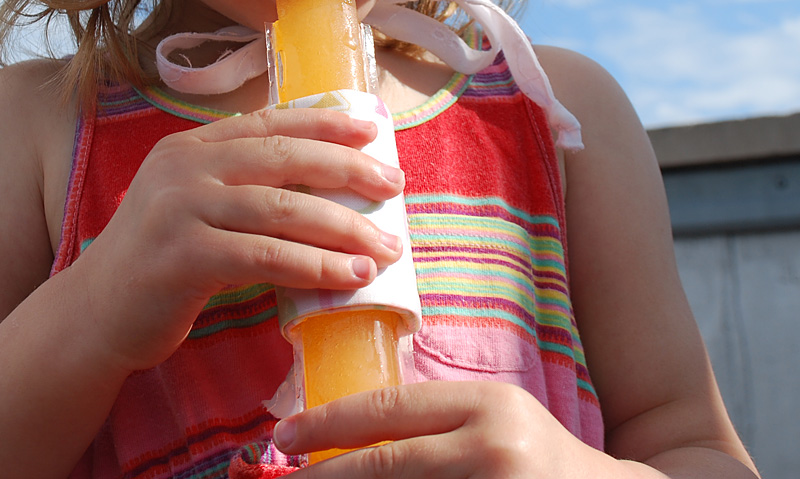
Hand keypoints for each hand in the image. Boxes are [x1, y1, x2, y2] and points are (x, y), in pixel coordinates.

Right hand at [73, 107, 404, 371]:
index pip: (270, 122)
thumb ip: (245, 188)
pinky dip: (316, 266)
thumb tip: (327, 192)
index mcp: (192, 146)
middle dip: (348, 170)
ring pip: (282, 209)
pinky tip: (350, 276)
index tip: (372, 131)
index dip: (325, 123)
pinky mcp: (182, 256)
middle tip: (394, 185)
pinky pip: (267, 256)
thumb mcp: (197, 206)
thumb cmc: (163, 259)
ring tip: (385, 247)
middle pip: (284, 158)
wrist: (96, 312)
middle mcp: (185, 167)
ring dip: (343, 227)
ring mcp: (180, 208)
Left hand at [272, 380, 614, 478]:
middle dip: (324, 474)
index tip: (287, 433)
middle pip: (385, 462)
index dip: (329, 422)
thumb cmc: (537, 456)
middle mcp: (492, 445)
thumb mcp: (492, 420)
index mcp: (486, 404)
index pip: (389, 409)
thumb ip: (435, 421)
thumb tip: (350, 436)